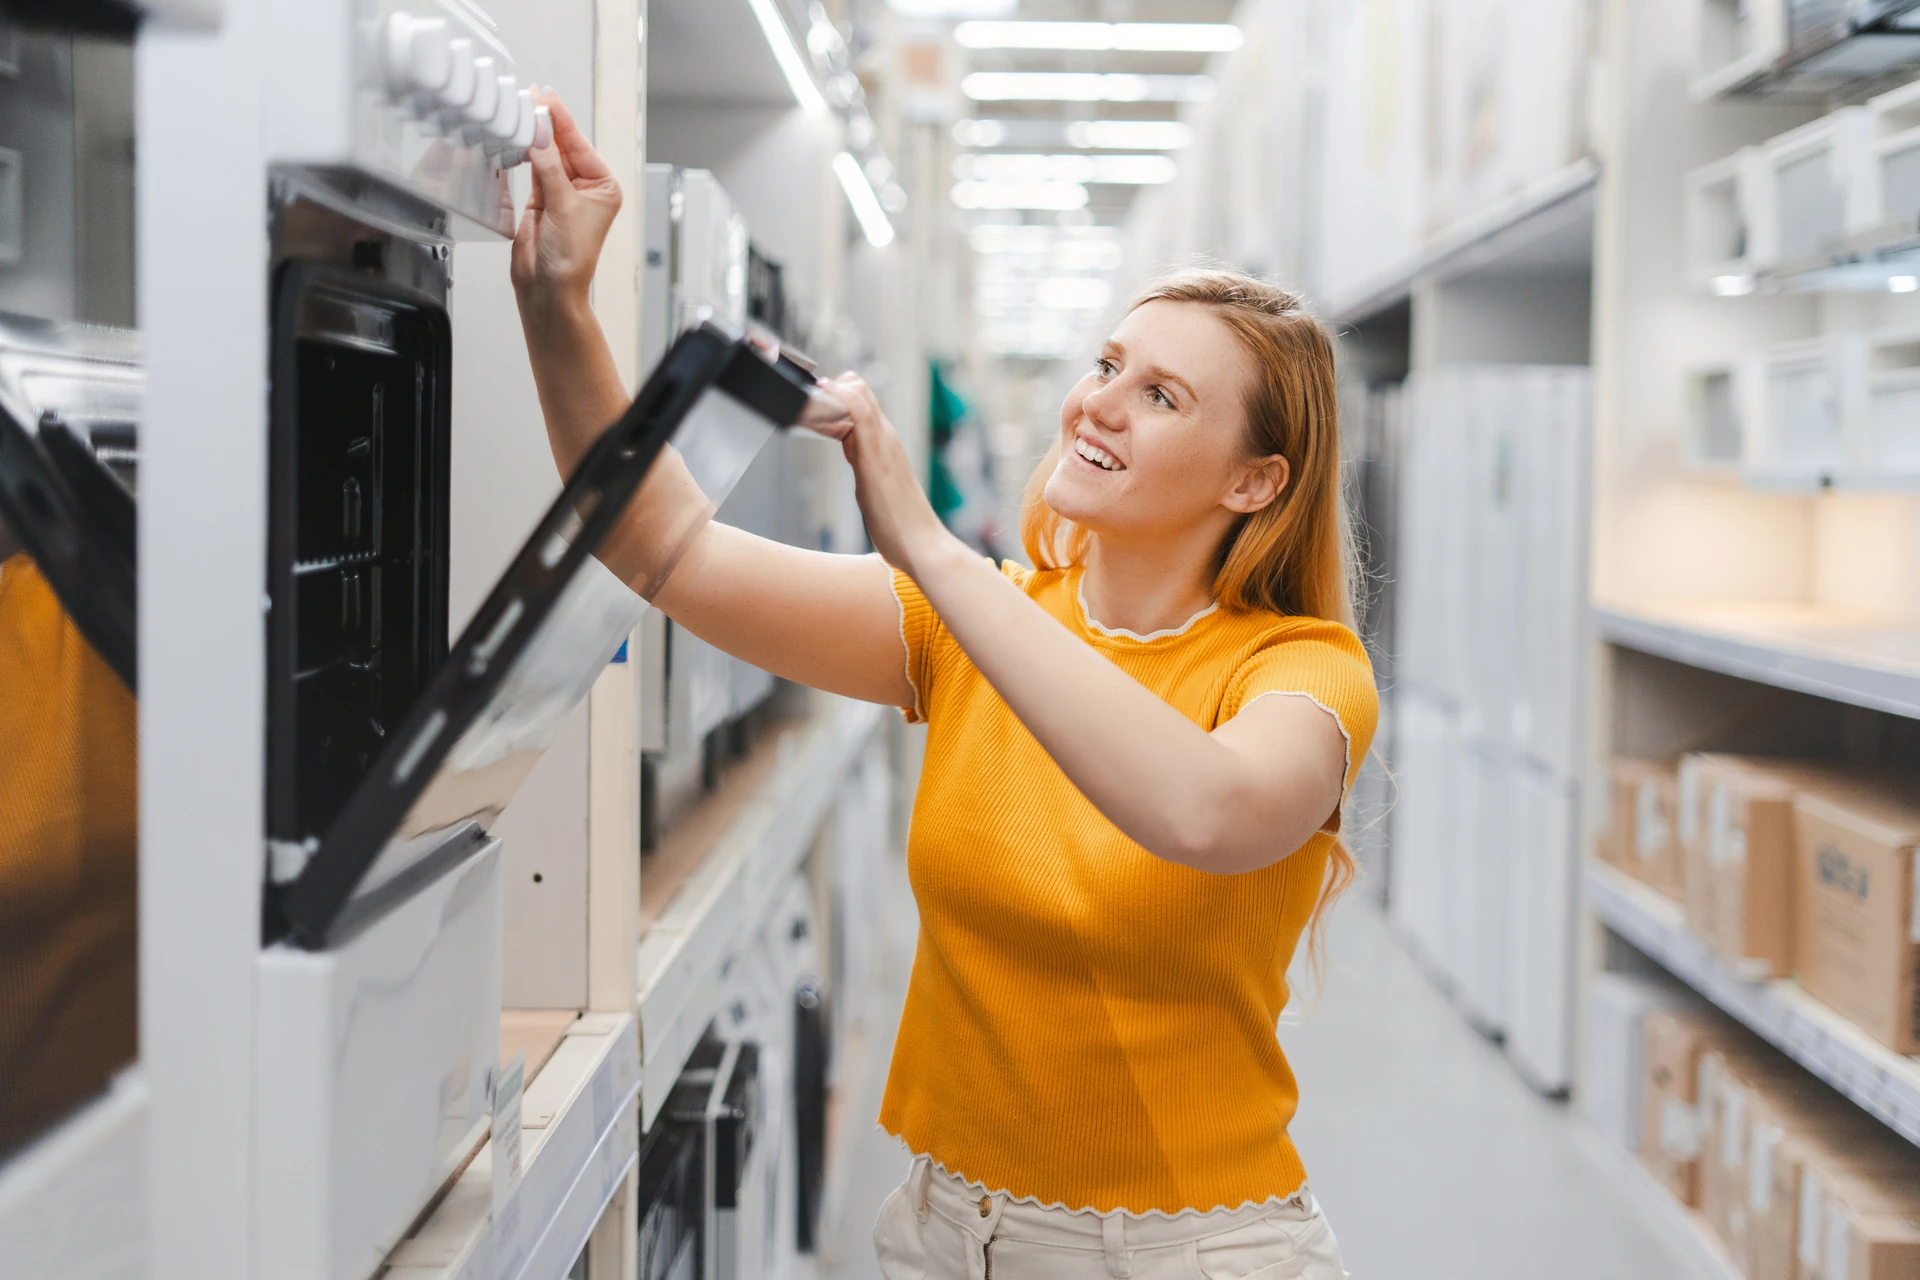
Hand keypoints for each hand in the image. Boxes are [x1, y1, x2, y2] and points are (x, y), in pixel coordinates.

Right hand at [511, 90, 621, 310]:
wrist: (548, 289)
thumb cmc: (570, 258)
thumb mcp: (563, 206)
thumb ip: (549, 166)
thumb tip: (539, 132)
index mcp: (604, 187)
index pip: (581, 145)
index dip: (562, 121)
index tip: (546, 97)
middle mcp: (586, 187)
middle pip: (564, 146)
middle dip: (546, 124)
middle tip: (529, 97)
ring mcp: (562, 192)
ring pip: (546, 155)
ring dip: (534, 136)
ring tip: (520, 110)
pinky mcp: (541, 198)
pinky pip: (533, 167)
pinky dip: (524, 152)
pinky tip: (518, 134)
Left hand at [807, 375, 957, 576]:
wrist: (923, 546)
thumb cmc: (901, 526)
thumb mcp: (874, 486)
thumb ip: (864, 466)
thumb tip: (852, 454)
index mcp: (886, 446)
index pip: (863, 405)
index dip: (837, 398)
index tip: (812, 405)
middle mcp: (887, 438)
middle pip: (861, 391)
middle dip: (831, 387)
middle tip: (805, 398)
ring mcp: (884, 443)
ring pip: (859, 394)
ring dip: (832, 388)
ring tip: (807, 393)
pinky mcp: (876, 453)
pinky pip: (859, 411)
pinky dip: (840, 397)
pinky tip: (822, 393)